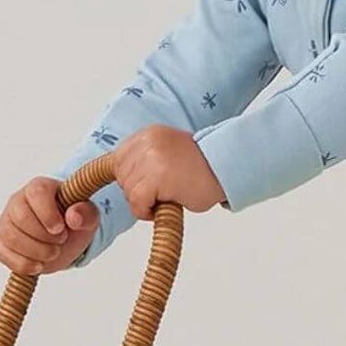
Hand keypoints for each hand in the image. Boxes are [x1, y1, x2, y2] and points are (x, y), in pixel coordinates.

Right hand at [0, 176, 100, 276]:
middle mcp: (18, 202)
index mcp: (40, 188)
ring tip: (53, 252)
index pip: (37, 193)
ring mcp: (7, 223)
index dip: (48, 213)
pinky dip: (25, 264)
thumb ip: (87, 213)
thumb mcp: (88, 217)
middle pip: (21, 216)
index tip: (61, 228)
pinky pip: (4, 254)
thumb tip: (74, 217)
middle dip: (44, 236)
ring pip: (11, 236)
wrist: (63, 239)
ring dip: (36, 251)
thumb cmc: (73, 221)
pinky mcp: (2, 244)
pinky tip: (39, 264)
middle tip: (61, 241)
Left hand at [106, 125, 226, 221]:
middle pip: (121, 175)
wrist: (226, 169)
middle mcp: (148, 143)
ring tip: (164, 199)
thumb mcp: (168, 151)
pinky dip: (145, 211)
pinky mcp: (157, 177)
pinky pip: (137, 201)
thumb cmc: (202, 167)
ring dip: (142, 201)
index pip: (119, 158)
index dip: (128, 177)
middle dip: (136, 190)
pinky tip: (162, 207)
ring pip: (128, 190)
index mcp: (149, 134)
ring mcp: (151, 159)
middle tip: (158, 194)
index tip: (140, 186)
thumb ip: (147, 158)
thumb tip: (123, 177)